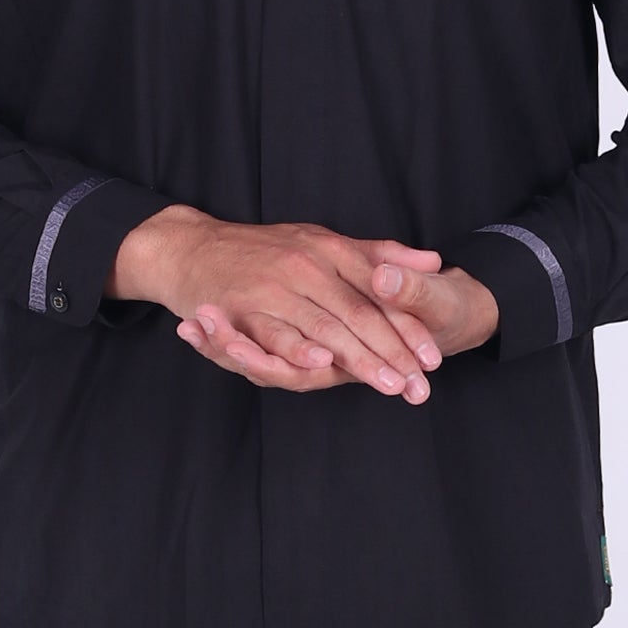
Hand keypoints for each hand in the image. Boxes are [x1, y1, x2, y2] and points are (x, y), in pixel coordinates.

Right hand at [116, 209, 446, 400]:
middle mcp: (306, 264)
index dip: (407, 326)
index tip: (433, 358)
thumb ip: (377, 254)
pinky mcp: (242, 306)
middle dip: (392, 352)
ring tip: (390, 384)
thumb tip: (434, 260)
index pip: (379, 292)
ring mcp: (274, 284)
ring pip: (324, 326)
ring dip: (359, 359)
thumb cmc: (266, 251)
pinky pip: (273, 331)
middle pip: (359, 313)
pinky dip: (297, 347)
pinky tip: (322, 364)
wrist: (193, 246)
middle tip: (419, 385)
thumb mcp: (324, 242)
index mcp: (330, 248)